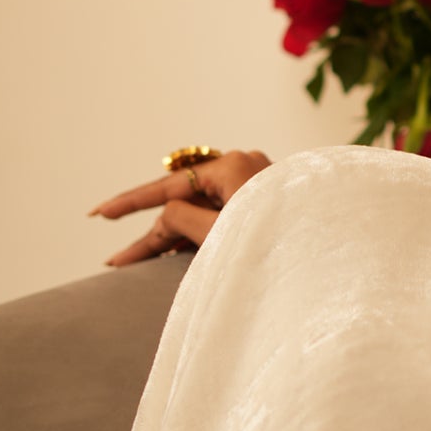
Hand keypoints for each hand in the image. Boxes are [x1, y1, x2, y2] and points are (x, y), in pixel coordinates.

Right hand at [90, 152, 272, 267]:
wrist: (332, 260)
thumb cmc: (279, 245)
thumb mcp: (218, 235)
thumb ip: (181, 221)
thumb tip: (163, 218)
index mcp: (233, 166)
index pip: (169, 186)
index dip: (131, 203)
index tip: (99, 215)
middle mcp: (245, 168)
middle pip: (182, 201)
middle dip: (151, 233)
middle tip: (117, 262)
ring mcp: (256, 185)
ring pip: (200, 212)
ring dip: (172, 239)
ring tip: (139, 264)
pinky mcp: (264, 205)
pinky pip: (219, 217)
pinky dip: (196, 236)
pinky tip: (175, 256)